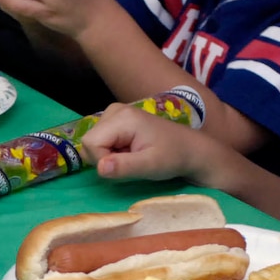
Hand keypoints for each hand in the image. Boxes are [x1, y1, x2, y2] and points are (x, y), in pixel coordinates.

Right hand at [78, 104, 210, 183]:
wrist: (190, 149)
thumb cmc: (173, 157)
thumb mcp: (150, 166)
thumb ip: (124, 167)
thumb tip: (100, 168)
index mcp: (121, 117)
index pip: (90, 143)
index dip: (102, 161)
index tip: (125, 167)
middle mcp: (114, 110)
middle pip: (89, 142)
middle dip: (105, 158)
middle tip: (131, 162)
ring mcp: (114, 113)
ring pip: (93, 143)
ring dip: (109, 156)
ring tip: (133, 156)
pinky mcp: (116, 120)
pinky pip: (100, 141)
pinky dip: (112, 151)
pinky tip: (131, 151)